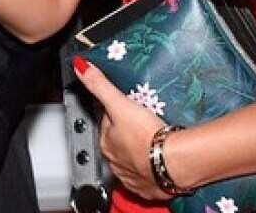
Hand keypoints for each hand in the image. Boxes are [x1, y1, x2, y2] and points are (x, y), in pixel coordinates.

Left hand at [73, 57, 172, 201]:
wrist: (175, 163)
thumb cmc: (147, 135)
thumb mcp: (119, 103)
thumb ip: (99, 85)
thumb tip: (80, 67)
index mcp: (105, 143)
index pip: (106, 123)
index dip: (117, 113)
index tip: (127, 108)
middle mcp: (116, 163)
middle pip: (119, 142)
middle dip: (128, 133)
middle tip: (145, 123)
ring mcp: (133, 177)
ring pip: (133, 160)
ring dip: (141, 151)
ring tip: (154, 140)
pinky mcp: (152, 189)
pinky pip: (150, 178)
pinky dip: (153, 170)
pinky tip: (161, 161)